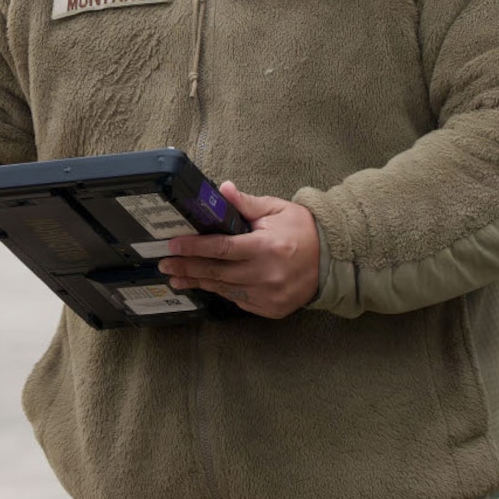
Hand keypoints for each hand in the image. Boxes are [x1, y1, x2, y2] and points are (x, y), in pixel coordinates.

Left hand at [157, 182, 320, 318]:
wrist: (333, 261)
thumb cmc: (303, 231)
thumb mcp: (277, 209)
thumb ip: (246, 203)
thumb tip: (222, 189)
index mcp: (267, 247)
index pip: (222, 248)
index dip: (195, 248)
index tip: (174, 245)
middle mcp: (266, 275)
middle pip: (217, 273)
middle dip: (187, 268)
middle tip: (165, 264)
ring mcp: (269, 295)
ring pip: (224, 289)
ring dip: (198, 283)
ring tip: (177, 277)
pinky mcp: (271, 309)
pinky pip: (238, 300)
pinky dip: (221, 291)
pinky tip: (205, 285)